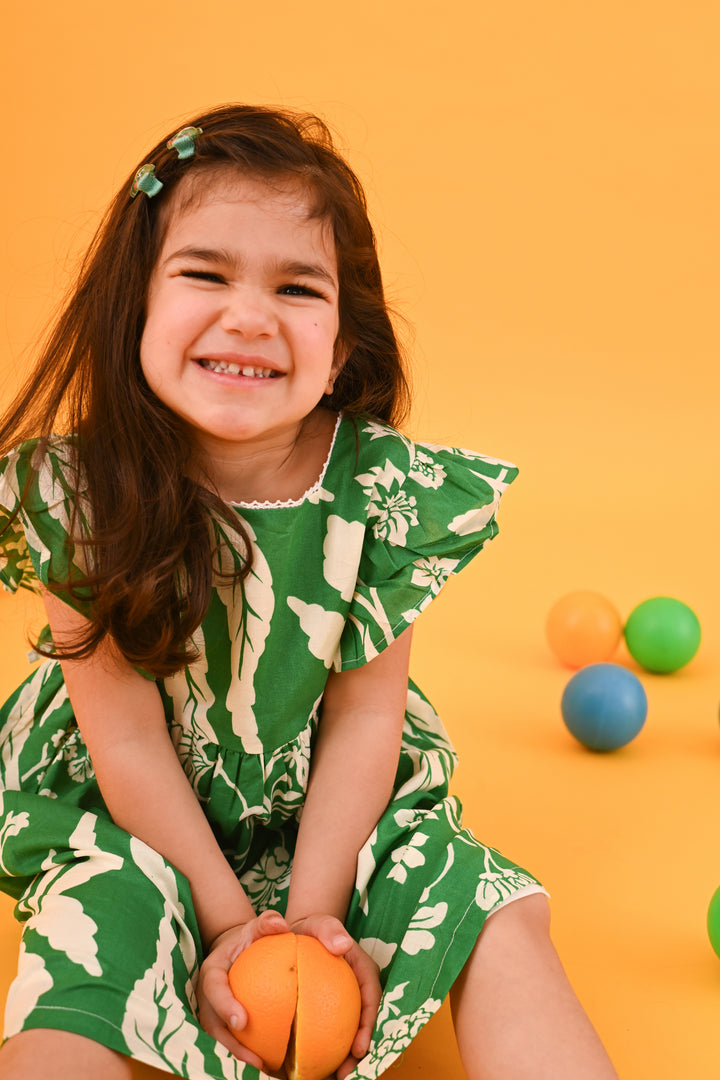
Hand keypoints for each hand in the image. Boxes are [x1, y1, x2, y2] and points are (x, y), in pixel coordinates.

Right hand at [197, 908, 290, 1071]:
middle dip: (228, 1046)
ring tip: (262, 1069)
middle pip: (210, 1024)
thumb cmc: (254, 937)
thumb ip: (268, 922)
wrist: (242, 950)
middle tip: (255, 1060)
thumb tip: (281, 924)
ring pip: (218, 1040)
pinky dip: (245, 1056)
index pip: (213, 989)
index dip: (224, 1006)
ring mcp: (211, 1012)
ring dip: (235, 1058)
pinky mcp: (221, 1025)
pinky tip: (270, 1066)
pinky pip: (230, 1043)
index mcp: (211, 971)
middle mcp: (205, 996)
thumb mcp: (259, 926)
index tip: (243, 1021)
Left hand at [289, 914, 380, 1078]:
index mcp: (362, 969)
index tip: (359, 1048)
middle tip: (345, 1073)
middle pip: (364, 1022)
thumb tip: (343, 945)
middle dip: (360, 1051)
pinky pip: (330, 1031)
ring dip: (345, 1057)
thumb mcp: (319, 922)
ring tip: (332, 1078)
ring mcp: (345, 1000)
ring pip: (349, 1032)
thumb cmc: (309, 929)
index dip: (369, 1025)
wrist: (294, 935)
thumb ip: (329, 928)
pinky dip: (325, 1049)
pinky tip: (311, 1067)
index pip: (372, 998)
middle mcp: (358, 988)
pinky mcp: (330, 1009)